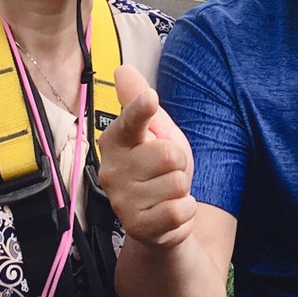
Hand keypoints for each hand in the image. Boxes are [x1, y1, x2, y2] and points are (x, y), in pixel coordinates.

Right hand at [98, 65, 197, 249]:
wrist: (161, 219)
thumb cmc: (157, 169)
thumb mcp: (156, 131)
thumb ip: (139, 102)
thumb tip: (122, 69)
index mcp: (116, 141)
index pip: (129, 122)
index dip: (140, 110)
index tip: (150, 98)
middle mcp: (112, 170)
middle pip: (168, 154)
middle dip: (179, 162)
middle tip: (166, 171)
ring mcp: (122, 201)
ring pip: (176, 183)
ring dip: (181, 189)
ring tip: (166, 192)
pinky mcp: (137, 227)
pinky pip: (179, 210)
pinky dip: (185, 211)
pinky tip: (170, 212)